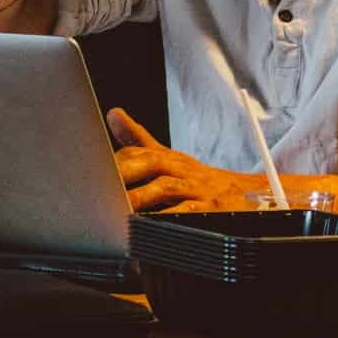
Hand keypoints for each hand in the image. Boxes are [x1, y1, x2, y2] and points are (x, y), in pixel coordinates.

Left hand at [107, 108, 259, 213]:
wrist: (245, 192)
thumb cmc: (197, 177)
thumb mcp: (168, 156)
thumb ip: (138, 139)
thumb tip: (112, 113)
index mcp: (168, 156)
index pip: (138, 150)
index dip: (116, 160)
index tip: (93, 170)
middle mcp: (181, 167)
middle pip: (152, 162)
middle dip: (126, 173)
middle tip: (101, 188)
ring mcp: (196, 187)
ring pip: (166, 187)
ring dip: (142, 197)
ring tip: (119, 208)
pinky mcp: (210, 207)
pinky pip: (188, 210)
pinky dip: (169, 216)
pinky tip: (152, 224)